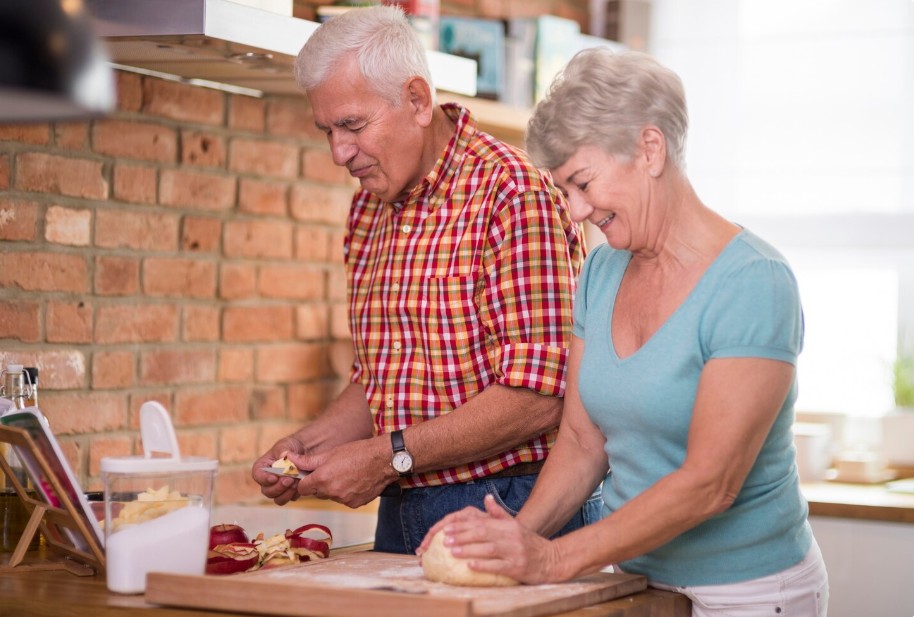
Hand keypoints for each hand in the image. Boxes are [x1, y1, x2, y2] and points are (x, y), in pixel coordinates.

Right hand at [251, 436, 304, 505]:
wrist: (305, 452)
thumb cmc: (291, 447)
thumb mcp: (285, 444)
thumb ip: (282, 450)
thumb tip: (282, 457)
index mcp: (262, 468)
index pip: (258, 476)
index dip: (264, 479)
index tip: (274, 478)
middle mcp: (268, 481)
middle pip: (267, 491)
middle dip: (278, 487)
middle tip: (289, 479)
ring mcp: (278, 488)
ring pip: (278, 499)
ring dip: (287, 493)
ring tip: (296, 482)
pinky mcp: (289, 493)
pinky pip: (290, 499)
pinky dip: (295, 493)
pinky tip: (301, 485)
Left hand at [293, 437, 395, 507]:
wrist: (383, 459)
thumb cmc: (358, 452)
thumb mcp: (331, 453)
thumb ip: (308, 461)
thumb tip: (289, 459)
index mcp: (322, 478)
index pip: (303, 488)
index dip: (305, 481)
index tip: (310, 476)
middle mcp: (331, 492)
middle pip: (317, 493)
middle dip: (321, 484)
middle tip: (332, 471)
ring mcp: (343, 500)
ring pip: (331, 496)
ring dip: (334, 488)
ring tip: (347, 474)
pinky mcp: (354, 504)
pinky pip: (344, 500)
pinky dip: (347, 493)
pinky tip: (355, 481)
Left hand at [426, 494, 563, 584]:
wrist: (552, 560)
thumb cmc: (530, 544)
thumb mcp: (516, 526)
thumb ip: (499, 514)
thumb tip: (486, 498)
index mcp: (509, 526)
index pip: (481, 523)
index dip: (462, 526)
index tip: (447, 528)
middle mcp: (511, 537)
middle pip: (482, 534)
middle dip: (461, 536)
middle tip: (444, 539)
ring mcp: (515, 552)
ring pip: (488, 549)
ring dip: (469, 550)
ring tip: (452, 551)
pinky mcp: (517, 568)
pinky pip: (498, 566)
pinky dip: (483, 565)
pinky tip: (470, 566)